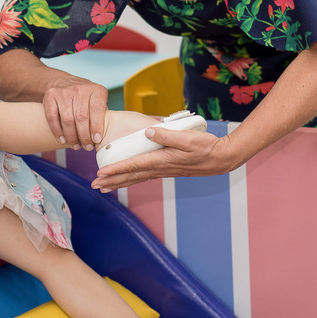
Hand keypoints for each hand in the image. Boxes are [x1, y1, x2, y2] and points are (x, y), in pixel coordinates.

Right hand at [42, 74, 108, 150]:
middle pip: (82, 117)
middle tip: (87, 147)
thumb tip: (103, 136)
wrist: (63, 82)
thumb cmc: (85, 97)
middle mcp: (80, 89)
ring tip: (76, 146)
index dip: (97, 127)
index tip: (96, 140)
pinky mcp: (51, 96)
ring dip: (72, 137)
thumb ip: (101, 114)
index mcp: (96, 90)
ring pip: (67, 120)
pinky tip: (63, 140)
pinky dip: (57, 131)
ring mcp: (64, 92)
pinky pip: (53, 118)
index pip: (97, 110)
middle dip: (84, 136)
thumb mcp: (97, 100)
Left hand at [91, 128, 240, 191]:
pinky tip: (127, 179)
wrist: (222, 158)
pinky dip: (133, 178)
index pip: (134, 166)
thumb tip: (148, 131)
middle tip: (95, 186)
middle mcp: (161, 168)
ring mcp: (164, 170)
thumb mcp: (188, 137)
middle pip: (132, 176)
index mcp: (163, 160)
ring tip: (105, 186)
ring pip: (137, 178)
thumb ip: (167, 134)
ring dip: (120, 182)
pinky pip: (145, 176)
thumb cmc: (206, 147)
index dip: (116, 170)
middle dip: (112, 181)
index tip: (100, 174)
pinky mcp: (168, 169)